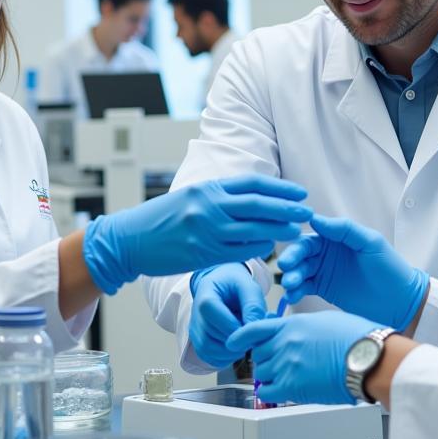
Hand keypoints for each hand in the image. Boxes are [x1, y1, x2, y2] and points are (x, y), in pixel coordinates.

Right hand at [83, 175, 310, 294]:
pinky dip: (257, 248)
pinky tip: (269, 247)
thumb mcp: (189, 199)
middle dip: (287, 208)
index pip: (252, 184)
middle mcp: (209, 207)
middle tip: (308, 212)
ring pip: (253, 229)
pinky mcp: (202, 253)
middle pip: (258, 205)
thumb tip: (250, 202)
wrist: (129, 240)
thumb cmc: (160, 220)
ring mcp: (206, 231)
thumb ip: (218, 198)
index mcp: (207, 189)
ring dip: (278, 230)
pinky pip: (239, 251)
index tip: (299, 192)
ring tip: (297, 231)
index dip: (280, 188)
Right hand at [189, 263, 267, 367]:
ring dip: (231, 352)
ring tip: (246, 341)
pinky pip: (209, 358)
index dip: (233, 325)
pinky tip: (238, 347)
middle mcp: (195, 316)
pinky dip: (226, 358)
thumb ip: (253, 305)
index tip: (251, 327)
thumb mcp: (248, 287)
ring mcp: (195, 331)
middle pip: (211, 336)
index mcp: (205, 296)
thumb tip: (254, 329)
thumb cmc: (236, 286)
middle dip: (236, 341)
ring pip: (209, 350)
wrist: (223, 288)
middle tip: (252, 337)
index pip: (211, 314)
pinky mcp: (199, 344)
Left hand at [227, 311, 380, 404]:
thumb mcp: (325, 320)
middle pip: (258, 353)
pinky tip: (279, 392)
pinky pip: (267, 391)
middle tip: (278, 364)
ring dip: (270, 376)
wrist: (368, 358)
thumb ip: (304, 327)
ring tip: (287, 378)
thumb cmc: (357, 338)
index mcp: (292, 324)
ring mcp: (286, 364)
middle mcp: (285, 342)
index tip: (233, 341)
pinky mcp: (292, 386)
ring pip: (261, 372)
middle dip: (265, 358)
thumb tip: (297, 334)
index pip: (255, 328)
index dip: (240, 336)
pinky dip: (269, 393)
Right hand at [278, 214, 428, 329]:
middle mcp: (326, 252)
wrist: (400, 301)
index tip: (291, 252)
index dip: (298, 244)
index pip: (311, 237)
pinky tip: (291, 296)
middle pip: (301, 254)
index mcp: (336, 237)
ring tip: (289, 285)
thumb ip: (344, 229)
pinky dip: (296, 291)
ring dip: (291, 277)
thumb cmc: (389, 267)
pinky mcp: (323, 289)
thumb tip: (315, 219)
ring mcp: (324, 271)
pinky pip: (304, 288)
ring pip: (300, 271)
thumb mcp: (370, 242)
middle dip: (291, 260)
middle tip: (286, 269)